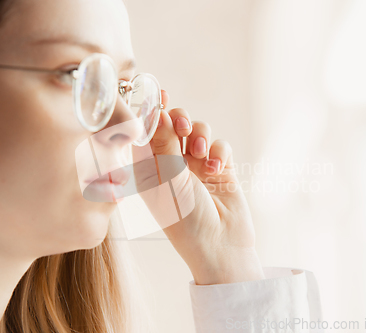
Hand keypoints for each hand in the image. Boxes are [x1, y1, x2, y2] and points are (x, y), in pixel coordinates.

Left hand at [145, 90, 264, 284]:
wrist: (221, 246)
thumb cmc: (186, 219)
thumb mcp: (170, 178)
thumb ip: (164, 142)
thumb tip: (156, 111)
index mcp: (148, 169)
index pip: (144, 133)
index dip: (148, 111)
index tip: (155, 93)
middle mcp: (170, 164)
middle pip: (172, 125)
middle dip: (179, 120)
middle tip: (182, 126)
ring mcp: (195, 166)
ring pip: (198, 131)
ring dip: (201, 136)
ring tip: (202, 154)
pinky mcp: (219, 168)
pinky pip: (219, 145)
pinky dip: (219, 153)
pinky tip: (217, 169)